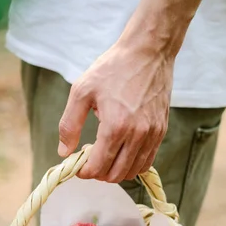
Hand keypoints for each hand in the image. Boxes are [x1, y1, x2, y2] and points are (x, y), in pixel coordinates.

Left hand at [58, 37, 173, 181]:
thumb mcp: (81, 91)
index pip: (98, 167)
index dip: (85, 172)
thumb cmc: (113, 68)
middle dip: (99, 173)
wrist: (148, 51)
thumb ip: (69, 124)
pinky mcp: (161, 131)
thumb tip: (64, 152)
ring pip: (132, 171)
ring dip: (115, 170)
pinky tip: (122, 152)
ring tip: (106, 155)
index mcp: (115, 126)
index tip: (79, 166)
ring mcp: (152, 134)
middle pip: (115, 174)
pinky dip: (132, 164)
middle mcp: (136, 134)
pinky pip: (147, 161)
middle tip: (91, 159)